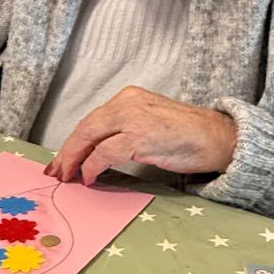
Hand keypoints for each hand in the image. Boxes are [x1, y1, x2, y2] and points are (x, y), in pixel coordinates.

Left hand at [46, 87, 237, 185]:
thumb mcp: (150, 122)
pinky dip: (92, 166)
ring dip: (74, 160)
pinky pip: (105, 152)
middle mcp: (127, 102)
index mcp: (129, 97)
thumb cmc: (187, 135)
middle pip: (85, 128)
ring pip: (90, 137)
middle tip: (55, 171)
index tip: (61, 159)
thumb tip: (95, 154)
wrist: (218, 137)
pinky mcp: (140, 136)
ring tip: (68, 176)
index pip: (92, 120)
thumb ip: (123, 131)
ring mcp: (133, 118)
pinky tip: (89, 177)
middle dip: (66, 152)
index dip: (73, 142)